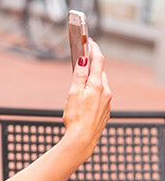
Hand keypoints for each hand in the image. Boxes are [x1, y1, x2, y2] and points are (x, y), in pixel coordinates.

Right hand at [62, 38, 111, 161]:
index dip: (94, 48)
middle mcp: (106, 91)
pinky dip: (94, 95)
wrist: (82, 140)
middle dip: (92, 68)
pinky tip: (84, 104)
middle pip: (99, 73)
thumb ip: (79, 75)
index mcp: (97, 85)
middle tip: (81, 65)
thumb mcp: (73, 93)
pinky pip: (101, 98)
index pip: (98, 60)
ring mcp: (107, 102)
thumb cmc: (75, 118)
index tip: (89, 41)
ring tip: (80, 89)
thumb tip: (84, 59)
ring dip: (92, 83)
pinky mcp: (105, 112)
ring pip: (101, 86)